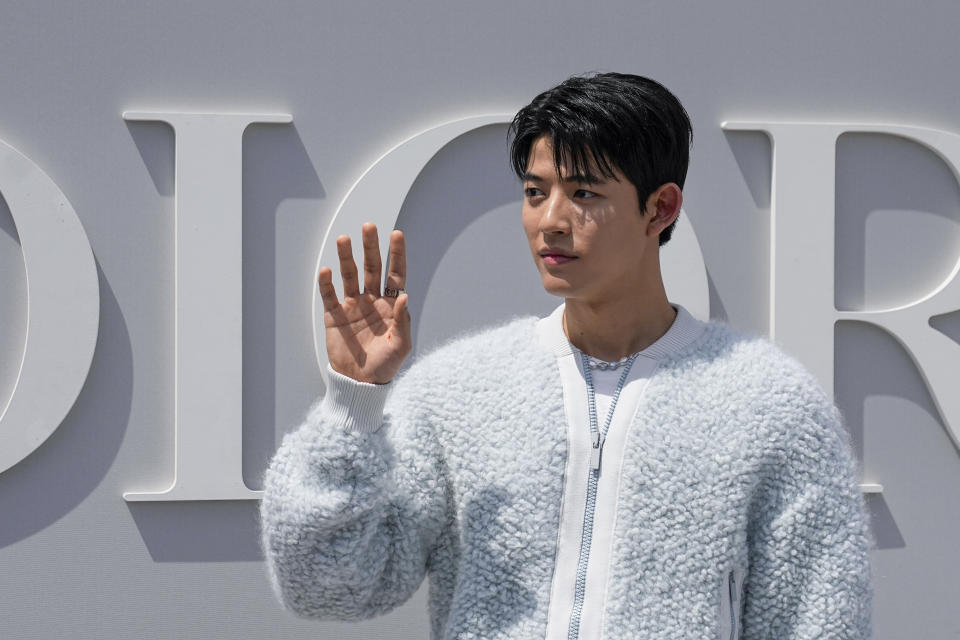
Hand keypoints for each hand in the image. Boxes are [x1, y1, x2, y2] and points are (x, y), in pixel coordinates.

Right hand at [318, 223, 410, 383]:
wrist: (360, 384)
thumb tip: (404, 296)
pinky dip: (327, 283)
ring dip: (347, 257)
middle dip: (370, 247)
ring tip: (344, 239)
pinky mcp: (335, 316)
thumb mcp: (401, 346)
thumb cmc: (385, 366)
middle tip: (368, 227)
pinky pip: (329, 295)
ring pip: (350, 275)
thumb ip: (403, 321)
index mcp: (391, 305)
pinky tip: (327, 270)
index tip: (397, 234)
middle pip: (372, 268)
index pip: (395, 274)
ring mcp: (353, 306)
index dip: (397, 254)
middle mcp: (372, 300)